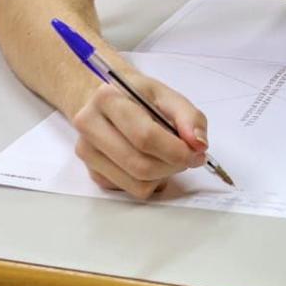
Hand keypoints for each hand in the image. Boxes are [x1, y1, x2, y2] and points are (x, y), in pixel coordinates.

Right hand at [69, 69, 209, 199]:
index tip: (196, 153)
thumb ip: (189, 117)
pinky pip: (130, 190)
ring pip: (136, 184)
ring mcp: (87, 152)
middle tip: (188, 158)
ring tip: (169, 158)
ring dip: (163, 176)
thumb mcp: (166, 95)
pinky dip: (150, 182)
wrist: (108, 101)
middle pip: (140, 165)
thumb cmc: (138, 97)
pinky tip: (150, 161)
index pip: (145, 137)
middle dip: (172, 166)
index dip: (175, 150)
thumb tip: (198, 144)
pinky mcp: (92, 172)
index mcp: (108, 99)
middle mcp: (89, 126)